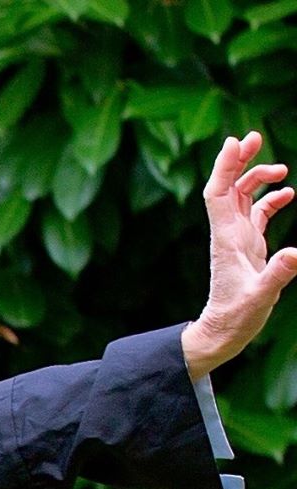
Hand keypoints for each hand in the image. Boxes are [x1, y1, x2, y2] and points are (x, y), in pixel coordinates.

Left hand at [182, 131, 296, 379]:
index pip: (219, 194)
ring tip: (283, 169)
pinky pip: (257, 214)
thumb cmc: (236, 317)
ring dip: (257, 177)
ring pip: (243, 197)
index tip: (236, 141)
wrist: (224, 332)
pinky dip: (270, 199)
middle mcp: (229, 234)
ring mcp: (238, 239)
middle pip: (229, 188)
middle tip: (256, 137)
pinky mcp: (248, 247)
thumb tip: (296, 253)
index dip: (224, 167)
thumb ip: (277, 275)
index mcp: (227, 239)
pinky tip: (288, 193)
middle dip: (240, 161)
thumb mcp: (259, 298)